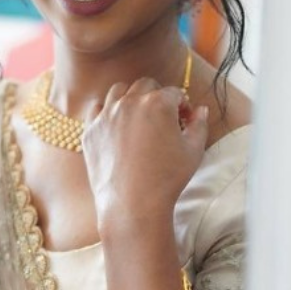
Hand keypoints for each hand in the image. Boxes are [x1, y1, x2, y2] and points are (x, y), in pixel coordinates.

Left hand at [82, 77, 208, 234]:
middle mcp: (129, 103)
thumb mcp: (193, 150)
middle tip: (162, 117)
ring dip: (130, 97)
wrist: (132, 204)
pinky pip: (96, 109)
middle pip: (145, 85)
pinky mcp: (90, 130)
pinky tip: (115, 125)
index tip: (184, 120)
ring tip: (138, 116)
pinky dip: (106, 111)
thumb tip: (200, 109)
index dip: (182, 105)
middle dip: (157, 96)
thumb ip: (199, 124)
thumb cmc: (166, 179)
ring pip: (118, 91)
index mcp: (158, 103)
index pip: (174, 93)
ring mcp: (106, 115)